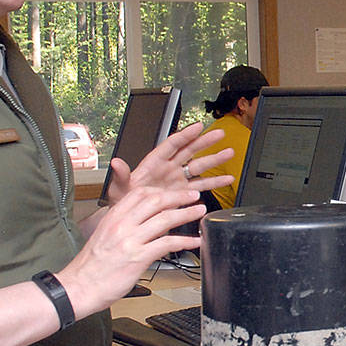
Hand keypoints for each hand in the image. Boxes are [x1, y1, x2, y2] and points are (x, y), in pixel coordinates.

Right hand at [59, 185, 206, 316]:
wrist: (78, 287)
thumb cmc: (91, 267)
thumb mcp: (104, 236)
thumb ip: (124, 226)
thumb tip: (145, 224)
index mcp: (113, 217)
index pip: (140, 193)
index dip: (161, 191)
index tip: (175, 193)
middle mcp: (121, 224)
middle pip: (155, 201)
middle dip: (178, 197)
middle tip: (193, 196)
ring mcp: (130, 240)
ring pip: (164, 219)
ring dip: (186, 214)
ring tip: (199, 212)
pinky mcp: (138, 257)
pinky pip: (167, 244)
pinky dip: (185, 241)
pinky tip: (194, 242)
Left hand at [103, 121, 234, 204]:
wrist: (130, 218)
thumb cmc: (122, 201)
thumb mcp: (119, 188)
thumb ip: (121, 175)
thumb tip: (116, 163)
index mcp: (154, 163)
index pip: (172, 145)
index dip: (185, 135)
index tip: (199, 126)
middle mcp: (168, 169)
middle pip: (190, 151)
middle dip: (205, 142)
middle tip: (220, 134)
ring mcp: (177, 180)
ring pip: (199, 166)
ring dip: (214, 160)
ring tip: (229, 153)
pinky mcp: (183, 193)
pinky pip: (202, 186)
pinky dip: (215, 183)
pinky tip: (226, 179)